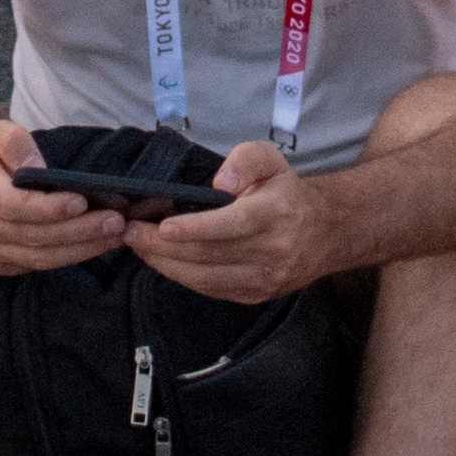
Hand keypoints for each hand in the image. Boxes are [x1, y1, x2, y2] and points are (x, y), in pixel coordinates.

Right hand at [0, 120, 132, 276]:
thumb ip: (13, 142)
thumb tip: (37, 166)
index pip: (13, 205)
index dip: (47, 208)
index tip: (80, 201)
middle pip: (34, 236)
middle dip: (79, 231)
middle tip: (116, 221)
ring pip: (39, 258)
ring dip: (81, 249)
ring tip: (116, 236)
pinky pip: (37, 267)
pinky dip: (69, 258)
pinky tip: (96, 246)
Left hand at [124, 141, 330, 305]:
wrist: (325, 232)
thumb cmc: (286, 191)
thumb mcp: (272, 160)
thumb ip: (246, 159)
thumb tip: (221, 182)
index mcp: (275, 214)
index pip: (232, 225)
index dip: (196, 228)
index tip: (163, 227)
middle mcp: (272, 251)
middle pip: (210, 254)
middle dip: (163, 246)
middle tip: (130, 232)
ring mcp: (263, 279)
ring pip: (206, 277)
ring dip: (166, 264)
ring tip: (137, 246)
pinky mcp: (254, 295)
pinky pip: (211, 289)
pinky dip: (182, 276)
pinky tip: (162, 261)